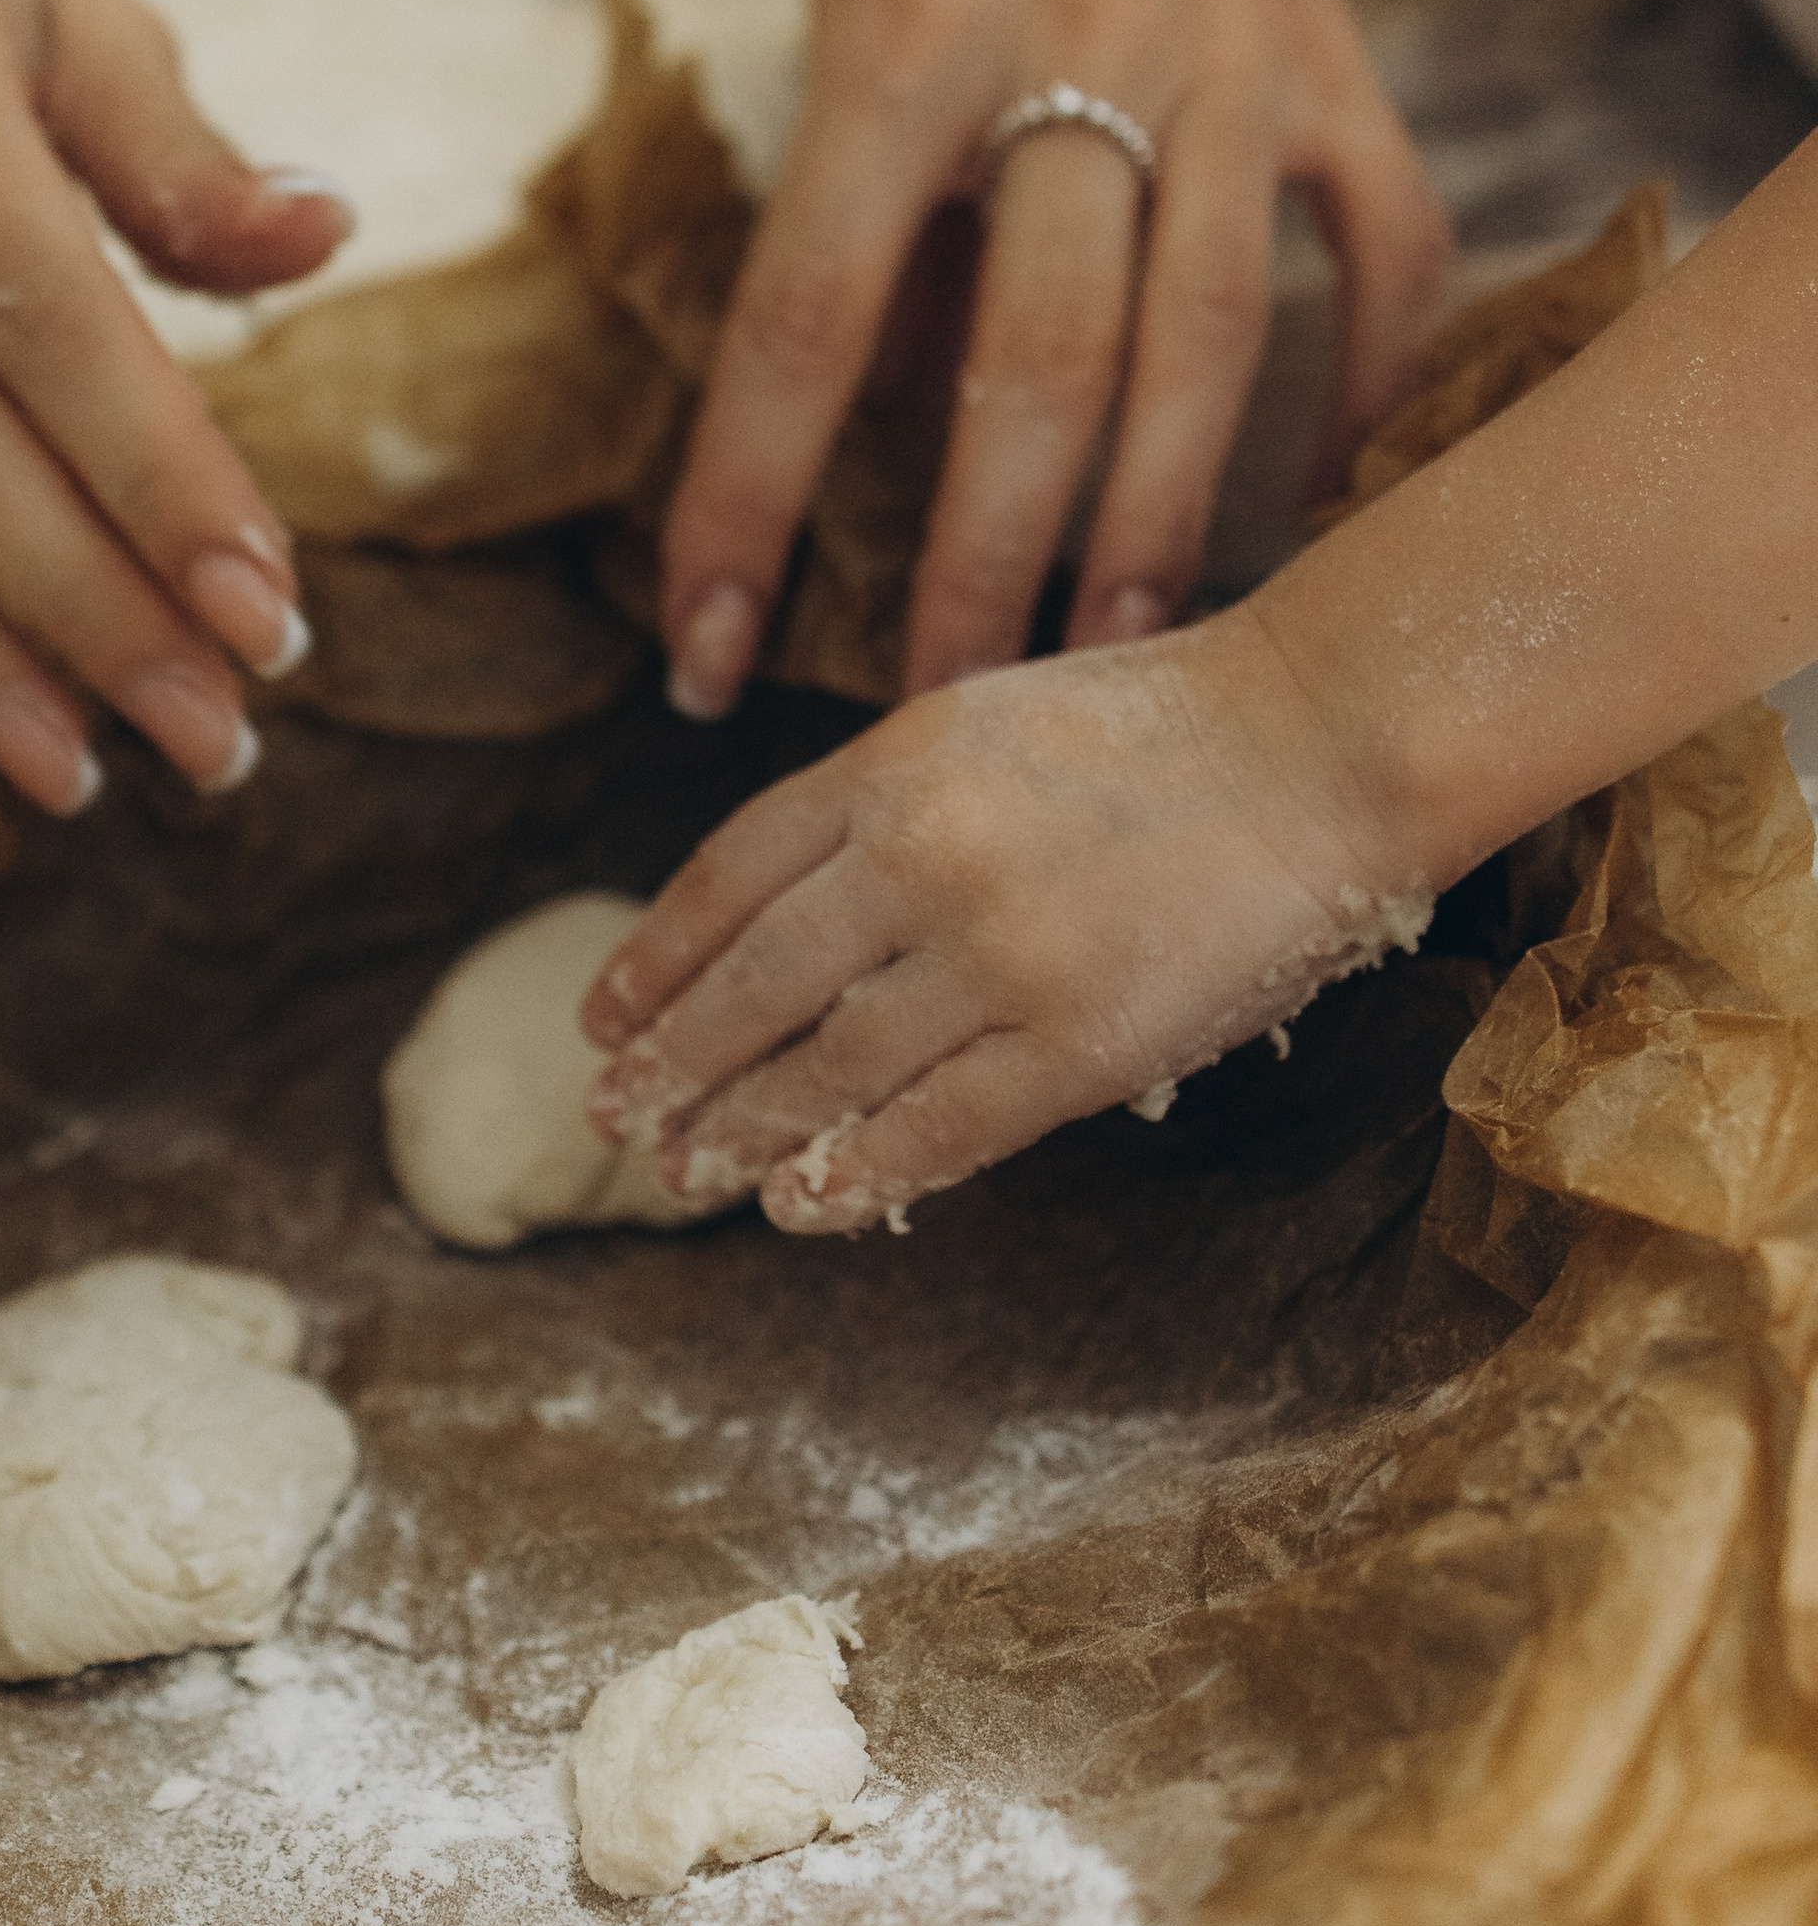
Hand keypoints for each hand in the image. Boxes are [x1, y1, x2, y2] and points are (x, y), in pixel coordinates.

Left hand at [582, 604, 1428, 1235]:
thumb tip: (783, 917)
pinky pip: (937, 1126)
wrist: (1321, 736)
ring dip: (743, 1128)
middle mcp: (922, 855)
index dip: (653, 958)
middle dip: (673, 1060)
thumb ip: (885, 805)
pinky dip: (858, 1171)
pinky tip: (803, 1203)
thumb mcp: (985, 722)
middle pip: (754, 982)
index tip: (602, 1018)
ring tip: (685, 1172)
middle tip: (615, 1118)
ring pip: (827, 1066)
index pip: (726, 878)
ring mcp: (998, 952)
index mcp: (891, 762)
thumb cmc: (1162, 730)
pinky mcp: (1079, 1040)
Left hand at [657, 0, 1452, 716]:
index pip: (806, 314)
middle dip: (976, 564)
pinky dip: (1358, 389)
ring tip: (1113, 654)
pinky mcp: (1340, 64)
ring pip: (1204, 340)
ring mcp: (1230, 57)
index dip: (748, 503)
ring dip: (1155, 521)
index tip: (701, 656)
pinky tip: (1319, 503)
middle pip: (1030, 360)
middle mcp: (1075, 46)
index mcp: (901, 28)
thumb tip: (857, 423)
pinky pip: (1373, 258)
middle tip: (929, 721)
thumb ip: (859, 191)